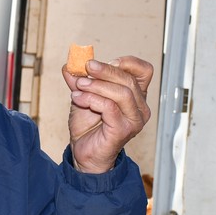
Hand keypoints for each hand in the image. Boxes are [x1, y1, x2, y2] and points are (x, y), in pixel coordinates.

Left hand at [62, 55, 153, 173]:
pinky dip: (92, 99)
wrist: (83, 152)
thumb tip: (70, 65)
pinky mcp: (123, 130)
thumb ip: (80, 80)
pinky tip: (78, 98)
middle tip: (85, 68)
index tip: (104, 63)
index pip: (144, 71)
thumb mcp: (83, 96)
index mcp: (135, 95)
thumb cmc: (88, 126)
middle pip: (129, 79)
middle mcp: (140, 107)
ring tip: (78, 86)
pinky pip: (110, 107)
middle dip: (105, 71)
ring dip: (96, 85)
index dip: (127, 62)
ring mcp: (134, 120)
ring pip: (122, 93)